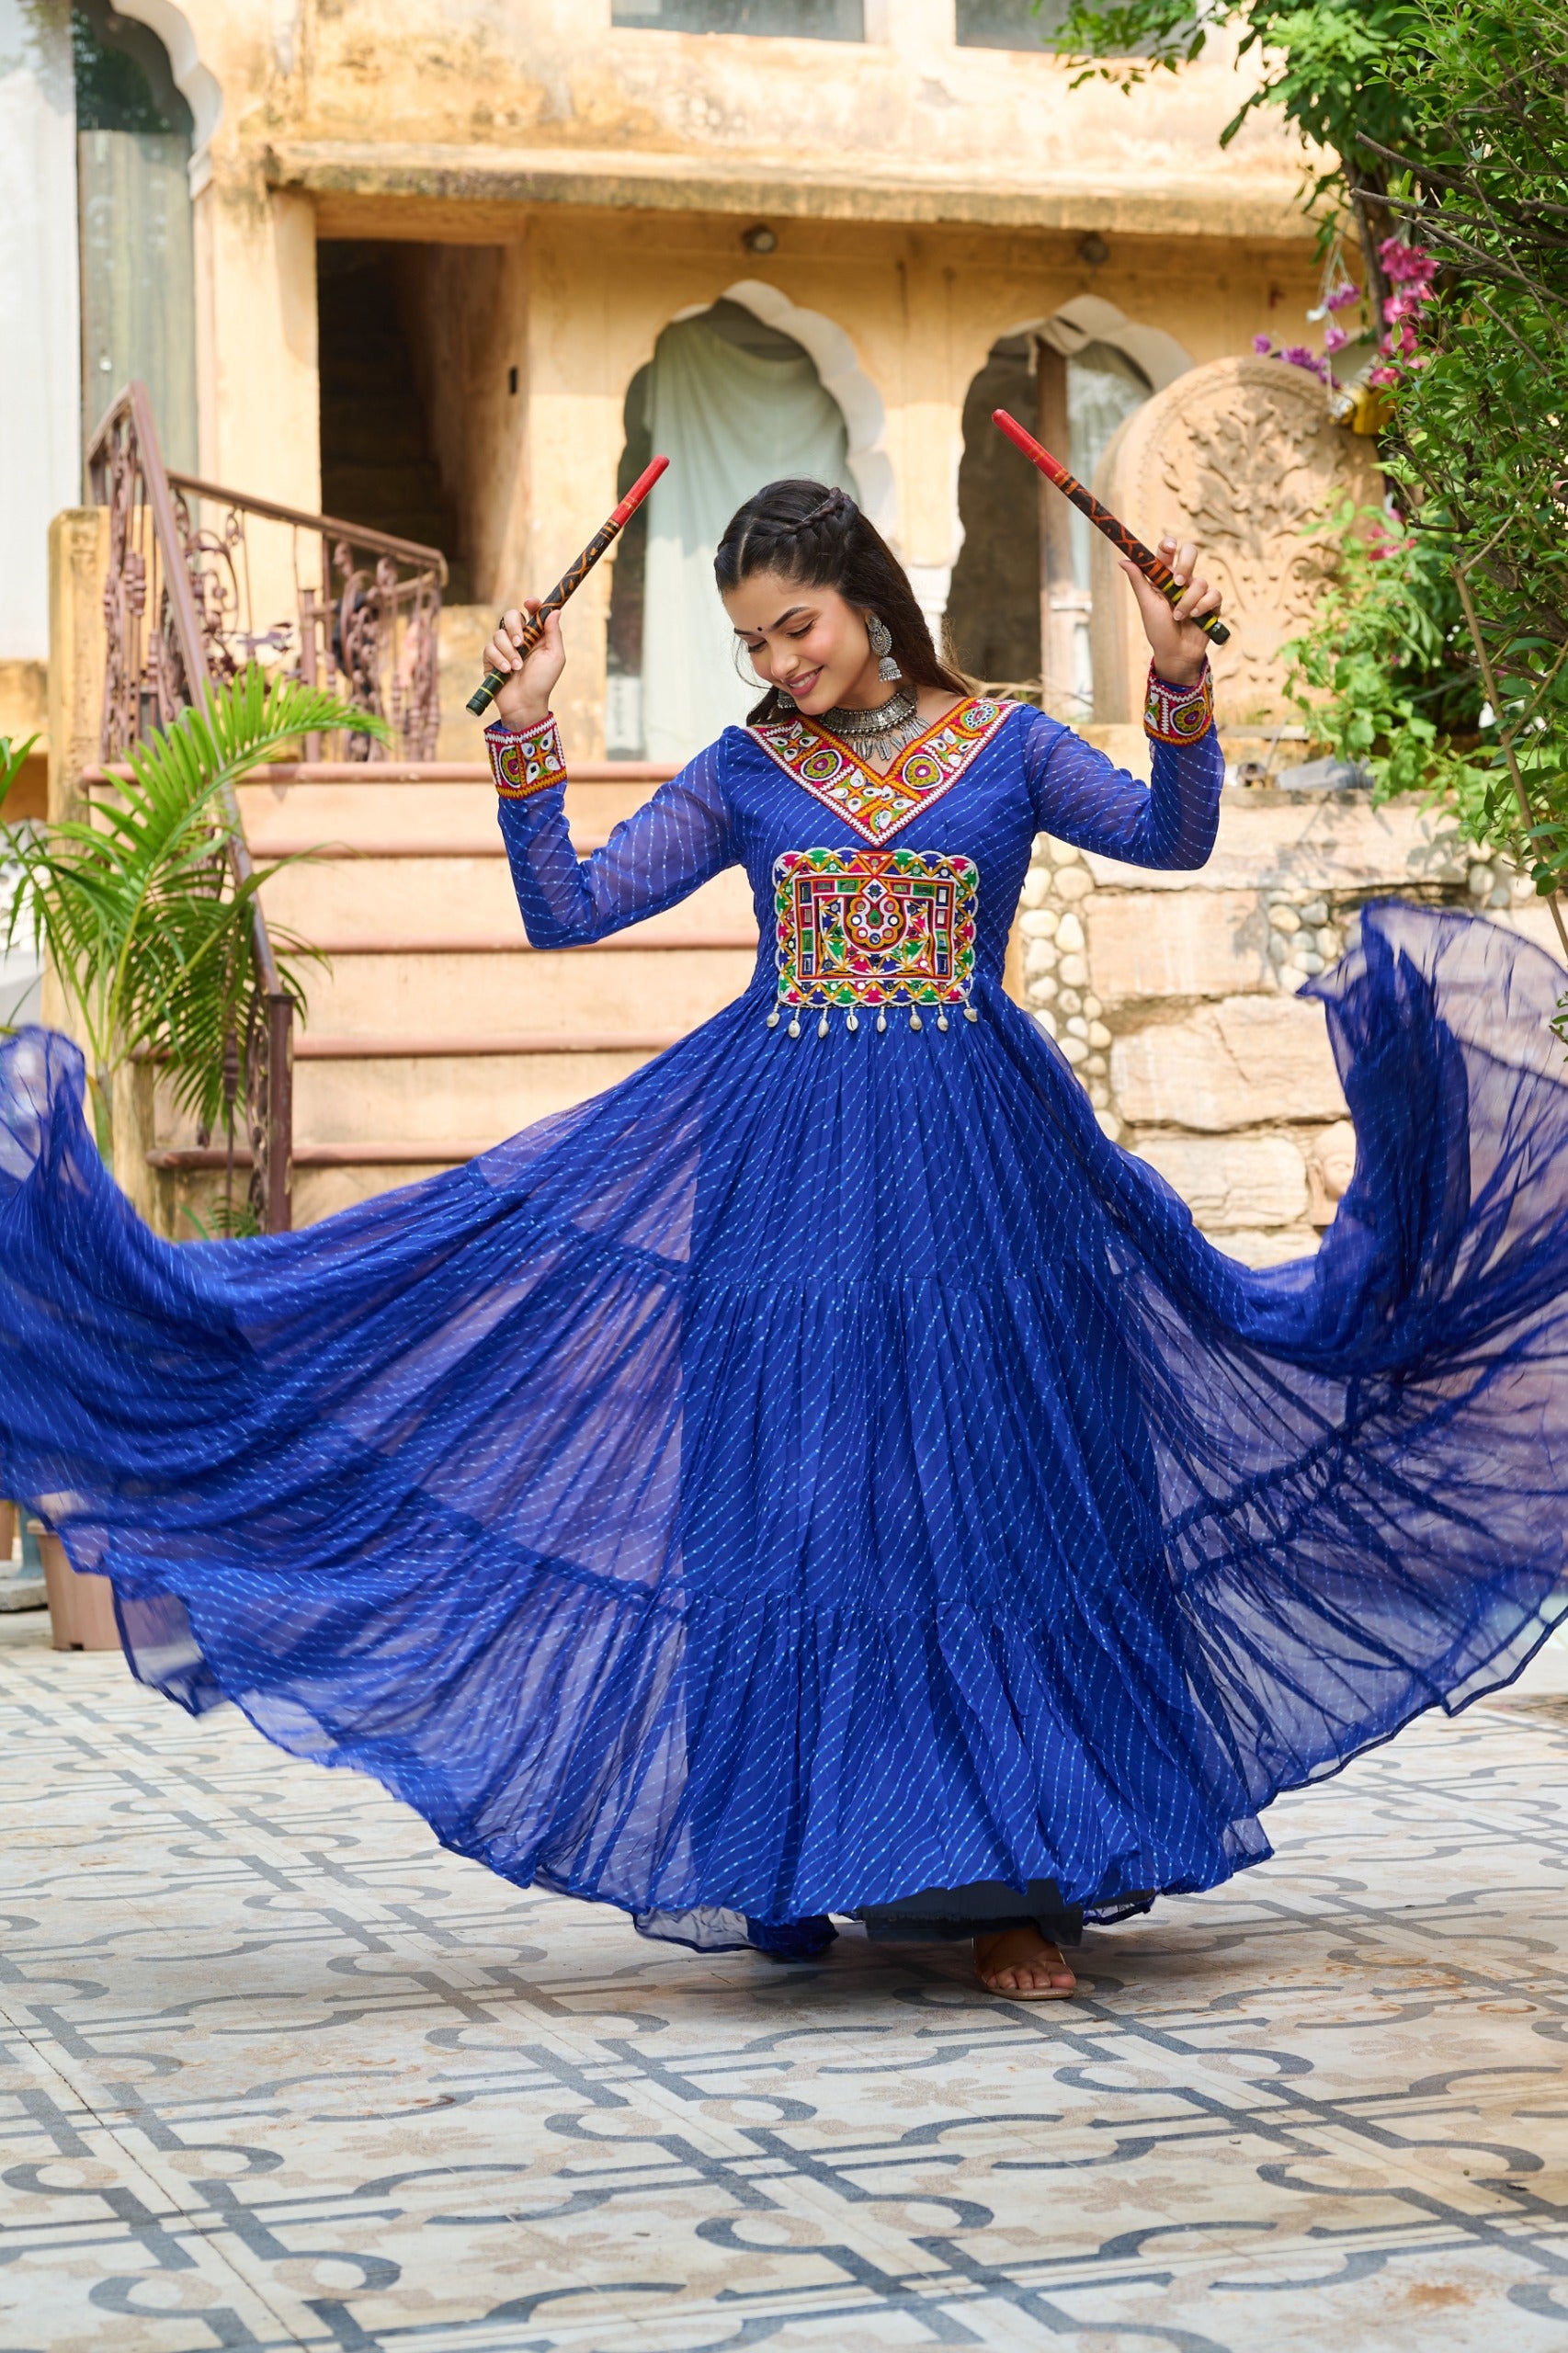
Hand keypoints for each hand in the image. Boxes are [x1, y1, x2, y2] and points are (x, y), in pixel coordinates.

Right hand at [481, 600, 564, 727]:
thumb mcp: (555, 657)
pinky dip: (499, 659)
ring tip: (517, 668)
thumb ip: (554, 633)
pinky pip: (489, 648)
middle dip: (514, 627)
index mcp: (536, 636)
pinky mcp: (491, 658)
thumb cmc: (543, 682)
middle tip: (520, 643)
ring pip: (499, 634)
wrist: (525, 704)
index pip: (531, 612)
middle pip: (510, 616)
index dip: (531, 604)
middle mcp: (519, 639)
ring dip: (509, 651)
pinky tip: (506, 671)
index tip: (530, 602)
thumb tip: (555, 610)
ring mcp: (504, 648)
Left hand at [1120, 538, 1222, 686]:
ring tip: (1178, 617)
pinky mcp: (1211, 603)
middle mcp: (1182, 580)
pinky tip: (1194, 618)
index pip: (1167, 552)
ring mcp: (1198, 590)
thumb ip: (1138, 581)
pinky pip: (1213, 594)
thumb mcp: (1147, 604)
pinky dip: (1203, 606)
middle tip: (1178, 582)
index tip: (1169, 547)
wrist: (1176, 654)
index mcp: (1164, 577)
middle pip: (1191, 553)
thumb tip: (1123, 560)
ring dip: (1187, 601)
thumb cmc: (1158, 630)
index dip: (1169, 544)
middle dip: (1186, 565)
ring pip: (1200, 581)